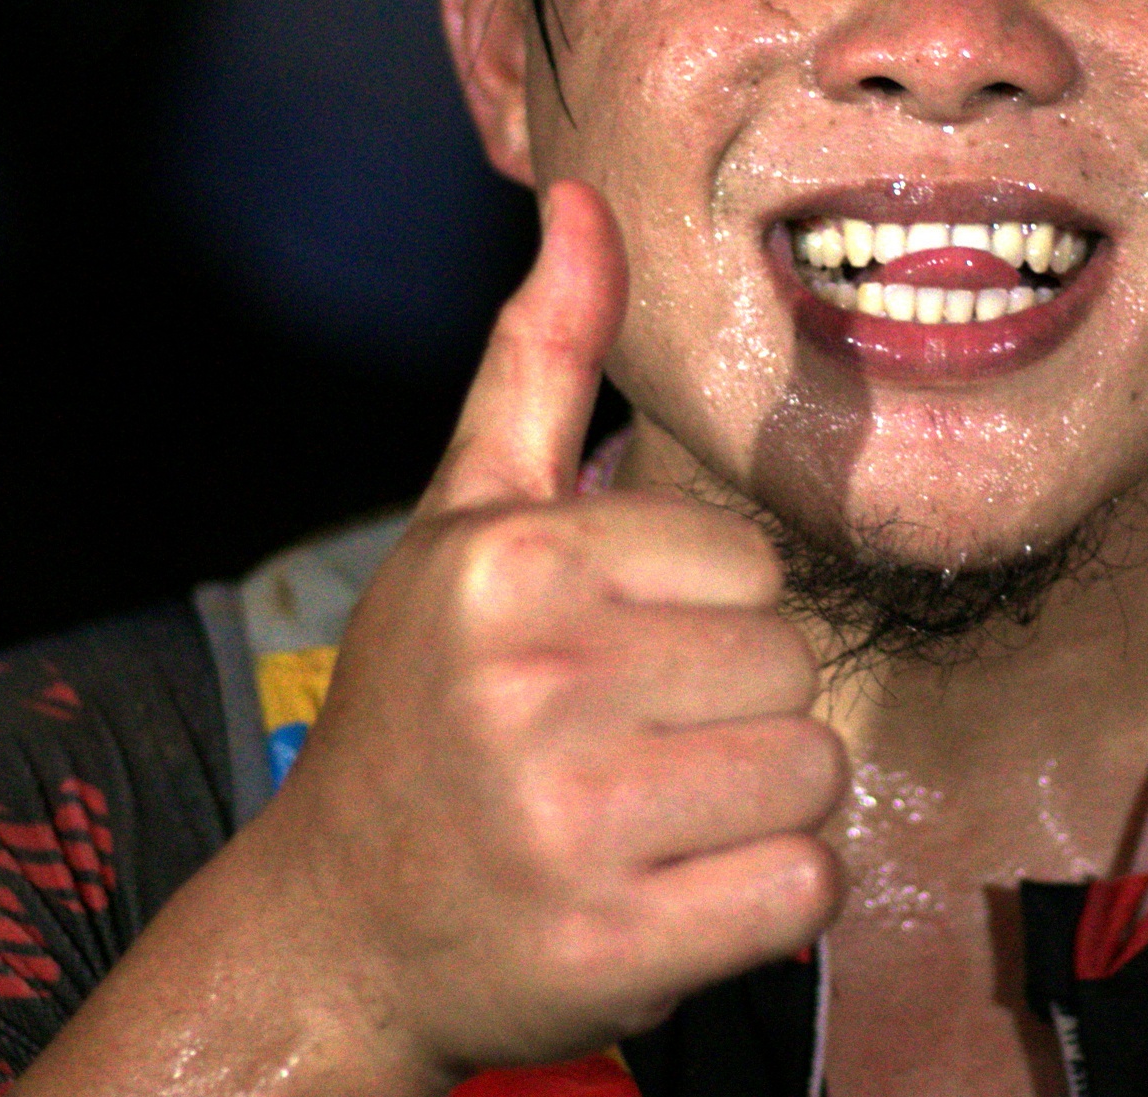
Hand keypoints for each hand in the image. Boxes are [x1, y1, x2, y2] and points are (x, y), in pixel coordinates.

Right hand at [24, 181, 845, 1094]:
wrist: (334, 932)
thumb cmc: (422, 707)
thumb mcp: (463, 522)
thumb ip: (538, 360)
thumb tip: (586, 198)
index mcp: (511, 562)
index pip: (749, 562)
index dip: (705, 614)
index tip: (616, 655)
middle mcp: (536, 683)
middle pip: (792, 666)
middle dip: (737, 709)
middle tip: (634, 745)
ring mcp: (575, 824)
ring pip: (813, 775)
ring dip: (759, 806)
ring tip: (655, 816)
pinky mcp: (622, 948)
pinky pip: (804, 889)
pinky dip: (766, 898)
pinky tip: (675, 889)